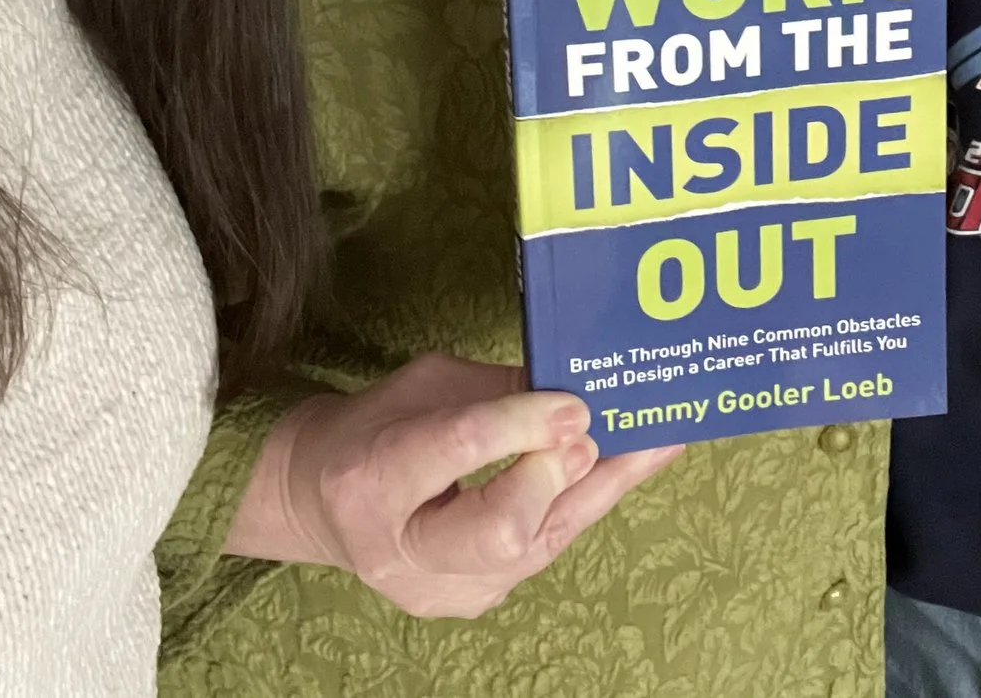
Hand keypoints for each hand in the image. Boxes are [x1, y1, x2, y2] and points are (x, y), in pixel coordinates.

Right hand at [223, 352, 681, 617]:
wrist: (322, 501)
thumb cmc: (378, 425)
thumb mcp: (424, 384)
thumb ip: (495, 389)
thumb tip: (577, 378)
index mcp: (371, 477)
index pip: (454, 450)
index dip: (521, 426)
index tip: (574, 403)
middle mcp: (402, 549)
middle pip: (497, 533)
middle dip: (553, 481)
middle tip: (593, 434)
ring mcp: (441, 588)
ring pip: (538, 548)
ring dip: (599, 489)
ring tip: (658, 440)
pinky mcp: (473, 601)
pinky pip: (545, 548)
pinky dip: (586, 502)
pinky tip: (632, 463)